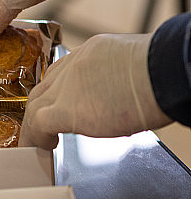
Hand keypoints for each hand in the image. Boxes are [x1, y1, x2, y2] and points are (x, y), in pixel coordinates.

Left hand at [19, 33, 171, 149]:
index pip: (61, 71)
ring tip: (38, 142)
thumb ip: (115, 77)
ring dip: (33, 125)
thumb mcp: (133, 65)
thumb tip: (118, 96)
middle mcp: (74, 65)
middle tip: (41, 126)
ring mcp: (67, 85)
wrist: (165, 71)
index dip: (55, 91)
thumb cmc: (162, 71)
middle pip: (44, 88)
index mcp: (91, 51)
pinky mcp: (67, 110)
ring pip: (35, 104)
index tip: (56, 103)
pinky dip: (36, 137)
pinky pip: (38, 124)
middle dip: (39, 108)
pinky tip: (45, 147)